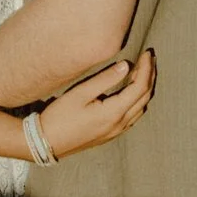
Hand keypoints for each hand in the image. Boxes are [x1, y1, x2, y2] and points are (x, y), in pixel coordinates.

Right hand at [40, 51, 154, 158]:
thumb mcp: (80, 94)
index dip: (146, 68)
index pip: (140, 87)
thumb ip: (105, 79)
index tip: (146, 53)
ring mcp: (116, 132)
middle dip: (150, 76)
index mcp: (114, 113)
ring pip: (141, 108)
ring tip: (143, 72)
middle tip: (149, 58)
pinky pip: (133, 117)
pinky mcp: (110, 135)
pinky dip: (138, 101)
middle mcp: (119, 124)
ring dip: (145, 89)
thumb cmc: (59, 117)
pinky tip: (132, 93)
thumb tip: (126, 66)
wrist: (46, 143)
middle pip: (144, 97)